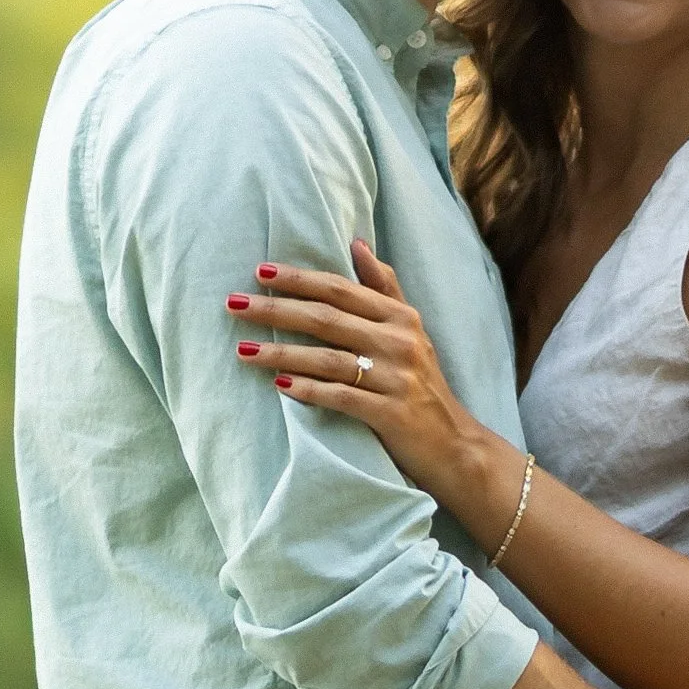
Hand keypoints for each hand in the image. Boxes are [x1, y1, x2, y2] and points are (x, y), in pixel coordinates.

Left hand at [225, 240, 514, 534]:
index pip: (341, 289)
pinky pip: (342, 397)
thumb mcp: (411, 330)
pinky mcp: (391, 414)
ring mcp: (396, 379)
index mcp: (400, 317)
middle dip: (277, 309)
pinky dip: (310, 390)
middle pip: (327, 319)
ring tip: (243, 350)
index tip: (260, 272)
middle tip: (234, 304)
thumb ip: (384, 287)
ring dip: (282, 352)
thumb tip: (357, 243)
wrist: (455, 444)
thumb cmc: (421, 383)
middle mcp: (399, 342)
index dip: (299, 279)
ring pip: (328, 358)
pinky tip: (279, 385)